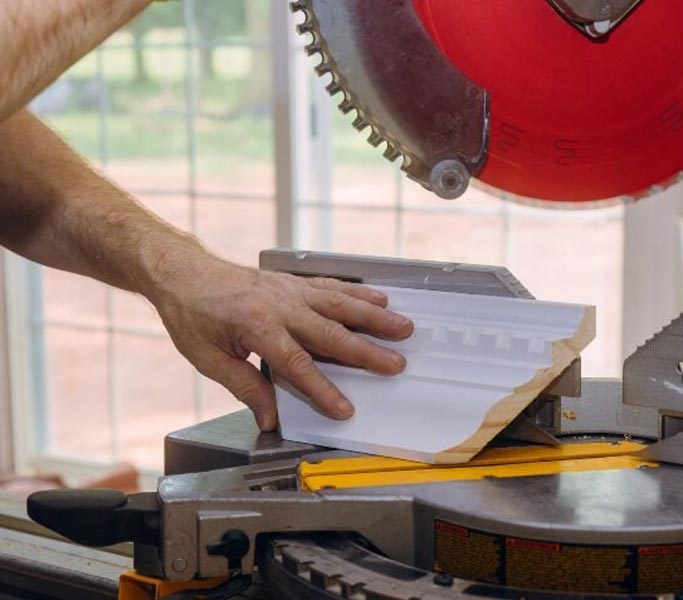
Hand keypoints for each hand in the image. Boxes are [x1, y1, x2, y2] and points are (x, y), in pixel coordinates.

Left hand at [149, 251, 413, 430]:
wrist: (183, 272)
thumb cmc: (192, 314)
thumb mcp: (209, 358)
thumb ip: (245, 386)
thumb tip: (270, 417)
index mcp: (257, 327)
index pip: (297, 365)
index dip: (323, 389)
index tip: (345, 408)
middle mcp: (280, 305)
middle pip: (332, 332)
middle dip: (367, 351)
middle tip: (396, 364)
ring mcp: (291, 290)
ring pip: (341, 304)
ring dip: (375, 317)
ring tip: (403, 327)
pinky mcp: (293, 282)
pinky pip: (332, 287)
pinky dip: (358, 293)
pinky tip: (379, 298)